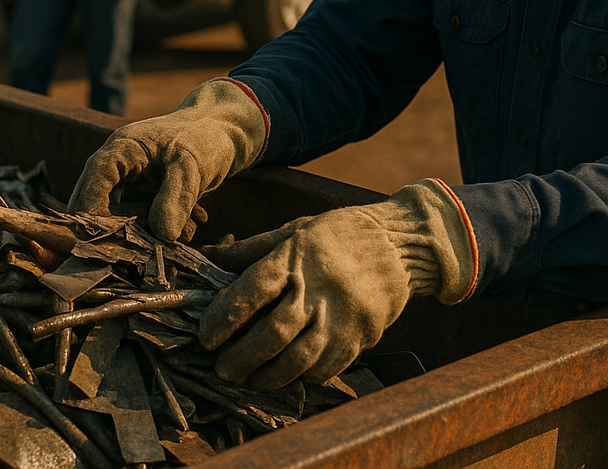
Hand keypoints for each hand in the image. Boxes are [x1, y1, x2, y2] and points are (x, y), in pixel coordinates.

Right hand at [67, 79, 267, 240]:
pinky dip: (162, 227)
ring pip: (121, 220)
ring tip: (190, 229)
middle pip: (99, 208)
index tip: (112, 243)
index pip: (94, 183)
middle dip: (129, 230)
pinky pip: (139, 220)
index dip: (95, 214)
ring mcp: (126, 183)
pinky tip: (193, 223)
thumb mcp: (191, 166)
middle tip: (163, 240)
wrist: (220, 133)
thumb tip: (163, 236)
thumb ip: (176, 198)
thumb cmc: (203, 139)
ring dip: (151, 232)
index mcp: (121, 150)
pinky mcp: (139, 196)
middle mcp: (116, 167)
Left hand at [198, 180, 476, 389]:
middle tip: (222, 367)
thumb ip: (255, 249)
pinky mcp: (361, 337)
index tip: (206, 335)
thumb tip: (211, 259)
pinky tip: (286, 375)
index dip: (225, 315)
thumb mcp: (297, 229)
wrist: (401, 245)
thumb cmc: (341, 233)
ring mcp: (343, 316)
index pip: (254, 289)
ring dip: (267, 375)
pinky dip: (301, 376)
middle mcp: (320, 288)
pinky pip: (325, 367)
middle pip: (273, 332)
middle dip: (241, 356)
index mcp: (299, 255)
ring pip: (298, 358)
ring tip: (249, 378)